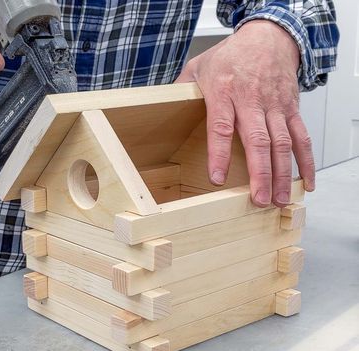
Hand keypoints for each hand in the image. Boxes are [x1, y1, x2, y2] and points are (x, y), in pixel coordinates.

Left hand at [176, 20, 314, 207]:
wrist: (267, 37)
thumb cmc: (231, 54)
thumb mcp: (199, 66)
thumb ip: (180, 88)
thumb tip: (158, 105)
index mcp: (224, 91)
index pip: (221, 127)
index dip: (220, 154)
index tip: (218, 178)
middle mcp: (252, 100)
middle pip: (257, 140)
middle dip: (259, 173)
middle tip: (258, 199)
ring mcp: (274, 106)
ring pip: (282, 143)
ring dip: (282, 173)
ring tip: (279, 198)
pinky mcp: (291, 109)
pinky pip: (302, 137)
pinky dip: (306, 161)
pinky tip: (305, 181)